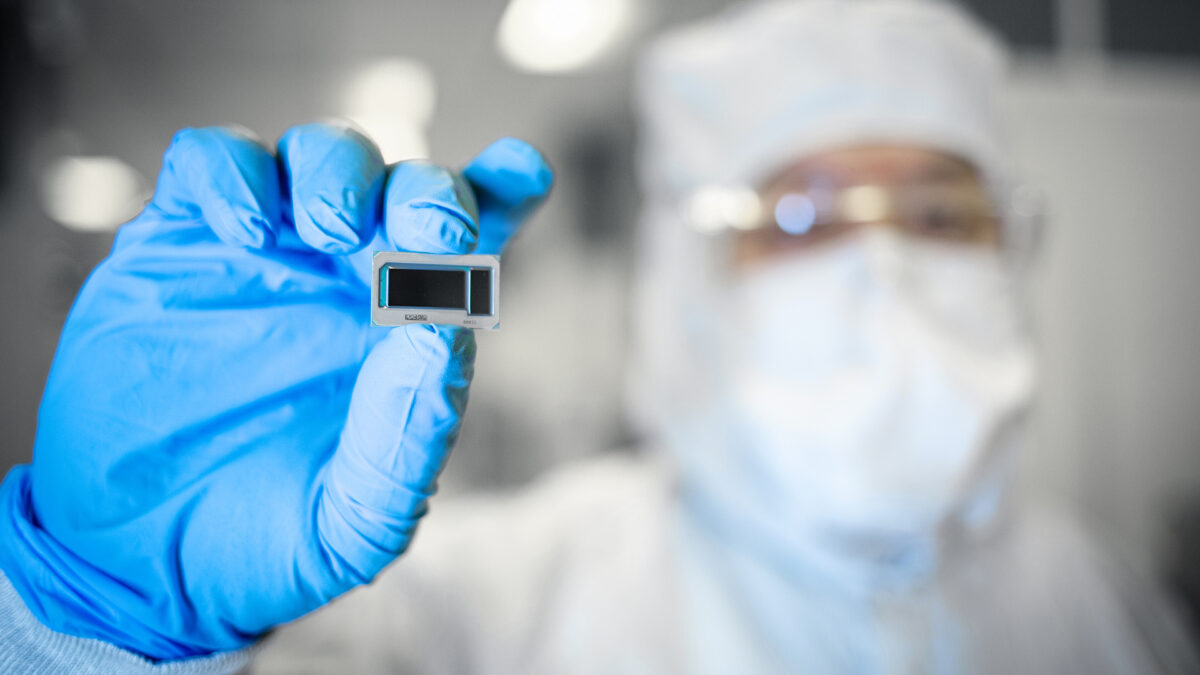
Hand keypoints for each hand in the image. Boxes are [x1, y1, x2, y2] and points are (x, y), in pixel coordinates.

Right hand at [0, 124, 551, 658]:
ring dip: (339, 170)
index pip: (474, 244)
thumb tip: (447, 327)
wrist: (138, 564)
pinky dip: (233, 171)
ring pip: (321, 153)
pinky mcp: (179, 243)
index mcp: (407, 331)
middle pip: (408, 183)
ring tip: (327, 231)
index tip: (525, 173)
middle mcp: (346, 278)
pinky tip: (244, 229)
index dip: (504, 192)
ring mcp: (265, 254)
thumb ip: (407, 436)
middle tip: (427, 227)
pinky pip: (210, 162)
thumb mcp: (354, 522)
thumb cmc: (265, 545)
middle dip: (428, 187)